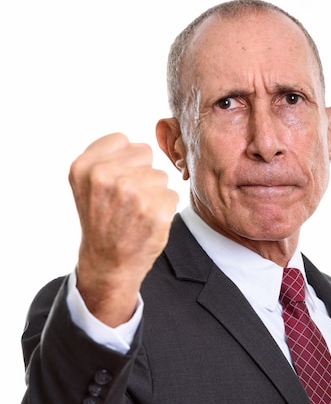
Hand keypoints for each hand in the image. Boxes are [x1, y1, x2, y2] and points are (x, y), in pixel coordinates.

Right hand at [69, 133, 178, 325]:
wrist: (108, 263)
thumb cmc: (103, 221)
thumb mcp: (87, 184)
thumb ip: (108, 157)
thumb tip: (145, 145)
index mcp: (84, 166)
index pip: (122, 140)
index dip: (123, 162)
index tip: (114, 185)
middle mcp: (105, 176)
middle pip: (145, 154)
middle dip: (140, 175)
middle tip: (126, 202)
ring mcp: (131, 192)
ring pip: (160, 176)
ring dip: (153, 193)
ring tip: (135, 214)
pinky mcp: (155, 209)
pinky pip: (172, 195)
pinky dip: (165, 209)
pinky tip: (148, 223)